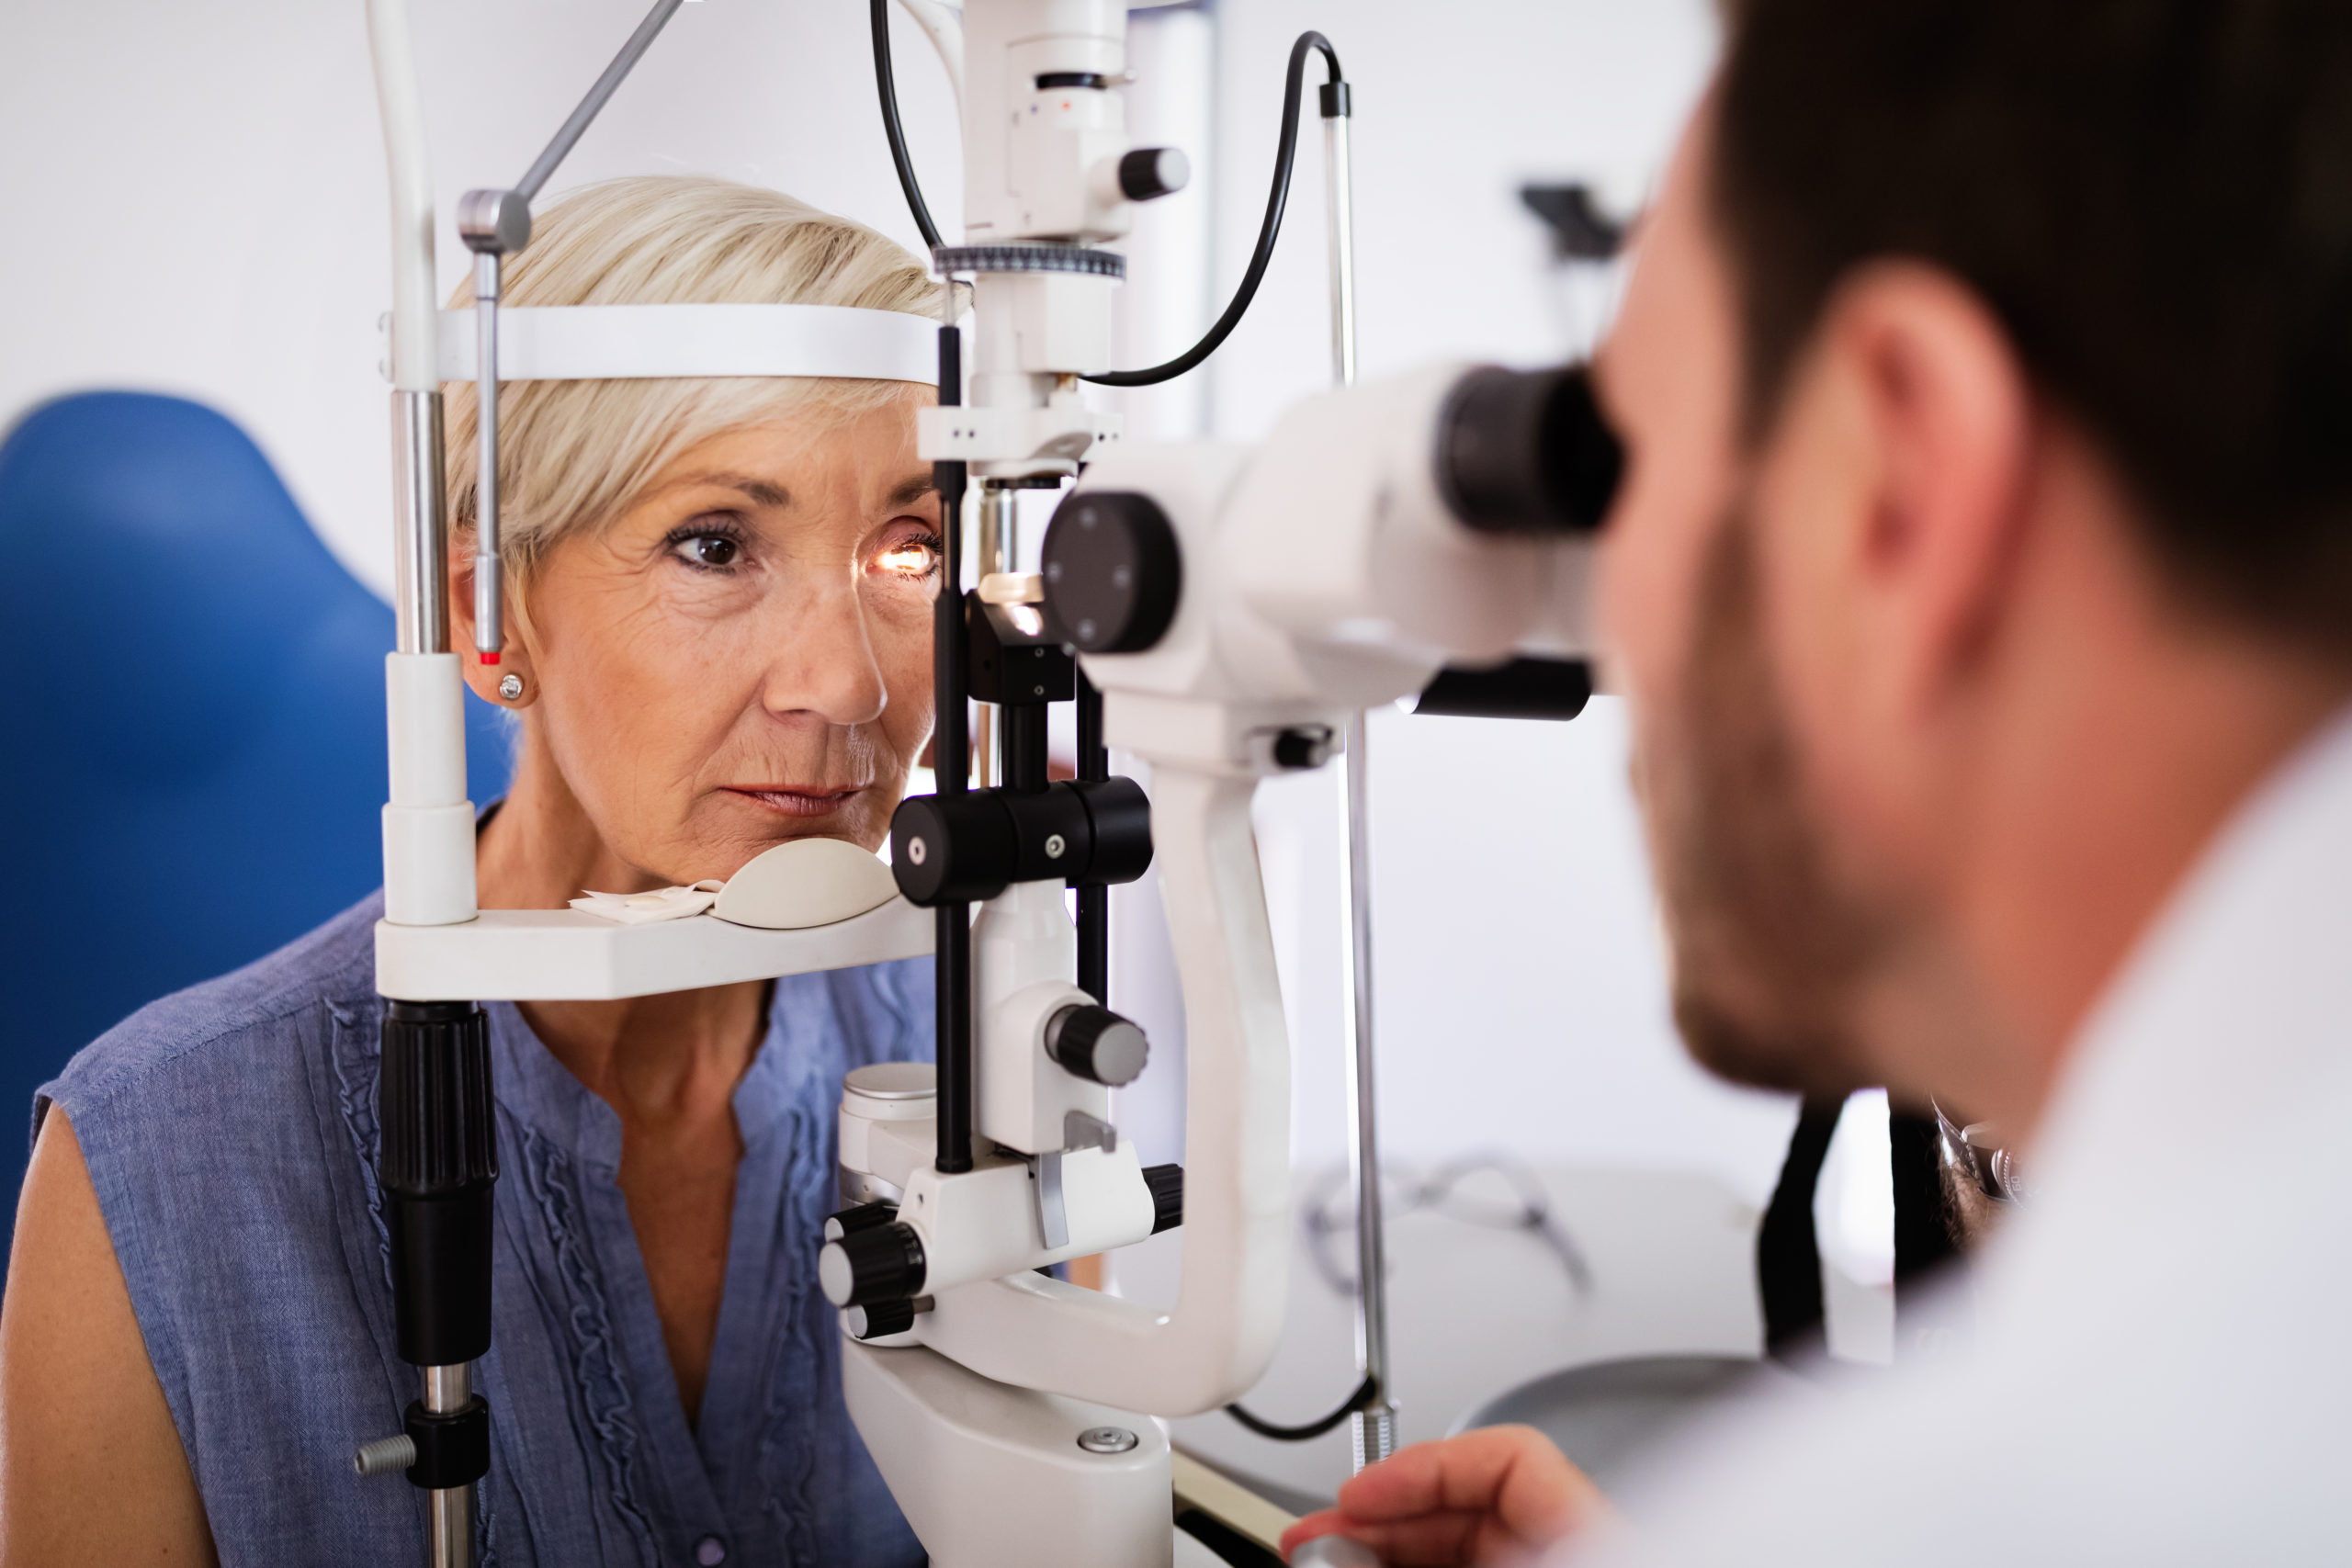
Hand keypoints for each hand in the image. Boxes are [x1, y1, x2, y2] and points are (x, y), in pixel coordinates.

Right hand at [1280, 1426, 1610, 1566]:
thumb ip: (1411, 1558)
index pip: (1508, 1454)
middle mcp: (1574, 1548)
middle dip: (1381, 1518)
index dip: (1420, 1465)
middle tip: (1317, 1539)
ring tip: (1325, 1561)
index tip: (1358, 1494)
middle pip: (1469, 1505)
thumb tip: (1330, 1554)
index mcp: (1591, 1532)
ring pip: (1460, 1548)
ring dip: (1383, 1550)